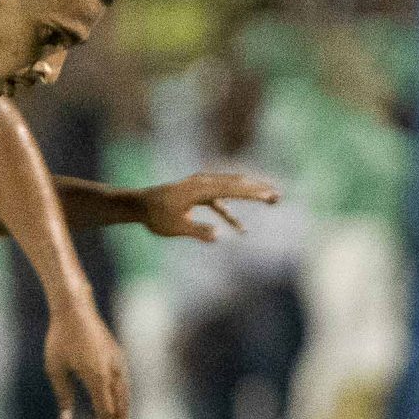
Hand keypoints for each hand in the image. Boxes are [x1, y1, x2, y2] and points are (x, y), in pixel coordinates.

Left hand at [45, 297, 130, 418]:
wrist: (75, 308)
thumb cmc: (60, 337)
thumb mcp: (55, 368)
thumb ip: (63, 396)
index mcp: (96, 376)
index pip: (106, 411)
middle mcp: (111, 371)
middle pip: (120, 407)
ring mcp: (117, 363)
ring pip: (126, 397)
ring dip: (123, 417)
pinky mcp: (118, 357)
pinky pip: (125, 385)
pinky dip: (124, 401)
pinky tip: (119, 410)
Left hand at [139, 172, 280, 241]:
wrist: (139, 204)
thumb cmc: (155, 216)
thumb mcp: (175, 227)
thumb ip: (197, 231)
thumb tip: (218, 235)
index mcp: (200, 188)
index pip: (232, 189)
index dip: (252, 192)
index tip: (269, 195)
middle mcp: (203, 182)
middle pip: (236, 184)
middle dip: (258, 190)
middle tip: (279, 196)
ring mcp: (201, 186)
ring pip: (231, 188)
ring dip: (249, 194)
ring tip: (270, 200)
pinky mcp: (199, 193)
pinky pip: (219, 201)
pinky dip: (230, 212)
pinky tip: (241, 229)